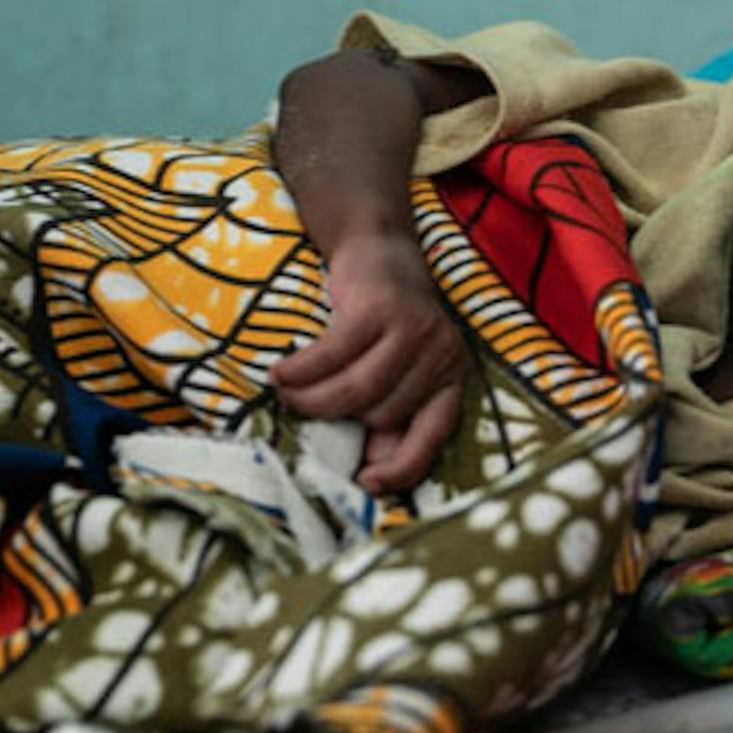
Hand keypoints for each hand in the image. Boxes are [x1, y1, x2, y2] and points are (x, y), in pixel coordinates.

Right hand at [272, 227, 467, 492]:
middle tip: (302, 408)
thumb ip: (389, 414)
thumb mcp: (398, 370)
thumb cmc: (384, 323)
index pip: (434, 436)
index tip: (367, 483)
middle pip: (383, 414)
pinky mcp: (380, 308)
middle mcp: (442, 354)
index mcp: (451, 378)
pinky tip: (280, 374)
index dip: (403, 467)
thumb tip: (366, 469)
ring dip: (312, 400)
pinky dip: (301, 371)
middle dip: (337, 418)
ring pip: (358, 391)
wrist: (379, 248)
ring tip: (286, 396)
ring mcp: (414, 329)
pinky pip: (333, 356)